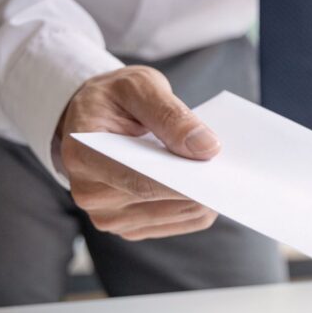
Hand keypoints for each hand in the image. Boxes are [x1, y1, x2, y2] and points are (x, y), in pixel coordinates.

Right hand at [58, 66, 220, 240]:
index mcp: (82, 156)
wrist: (95, 117)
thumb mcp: (139, 86)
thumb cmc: (115, 98)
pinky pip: (181, 222)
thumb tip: (206, 148)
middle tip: (228, 165)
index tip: (216, 168)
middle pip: (160, 201)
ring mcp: (109, 216)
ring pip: (178, 215)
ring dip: (203, 194)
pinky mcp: (131, 226)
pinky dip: (199, 203)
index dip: (182, 179)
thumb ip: (170, 114)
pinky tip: (206, 182)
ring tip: (217, 169)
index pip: (139, 180)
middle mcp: (89, 195)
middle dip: (199, 183)